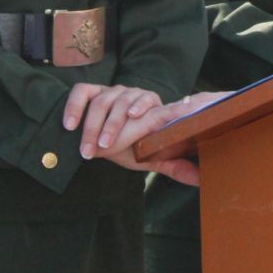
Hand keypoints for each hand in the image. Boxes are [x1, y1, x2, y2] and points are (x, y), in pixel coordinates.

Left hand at [63, 83, 162, 158]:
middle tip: (87, 151)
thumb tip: (81, 150)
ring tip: (106, 143)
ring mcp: (133, 93)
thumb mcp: (103, 144)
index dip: (73, 106)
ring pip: (120, 103)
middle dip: (91, 129)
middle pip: (100, 102)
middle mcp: (114, 92)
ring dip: (111, 125)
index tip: (69, 127)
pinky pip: (144, 98)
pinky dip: (138, 106)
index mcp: (99, 97)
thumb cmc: (122, 142)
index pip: (82, 91)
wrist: (150, 144)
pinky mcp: (151, 98)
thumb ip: (92, 141)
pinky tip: (133, 116)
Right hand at [90, 91, 231, 184]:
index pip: (160, 107)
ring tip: (89, 149)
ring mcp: (110, 91)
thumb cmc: (127, 147)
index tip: (160, 115)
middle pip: (124, 104)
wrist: (97, 140)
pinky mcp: (89, 91)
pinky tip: (71, 125)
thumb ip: (173, 166)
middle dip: (113, 126)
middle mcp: (132, 95)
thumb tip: (201, 180)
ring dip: (93, 126)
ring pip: (102, 103)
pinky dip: (76, 108)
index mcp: (152, 109)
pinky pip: (82, 93)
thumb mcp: (148, 158)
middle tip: (105, 148)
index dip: (159, 110)